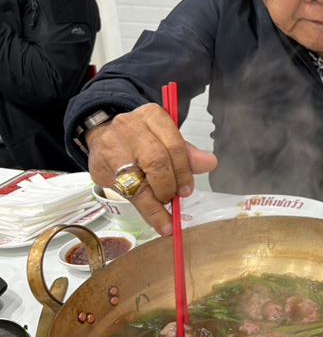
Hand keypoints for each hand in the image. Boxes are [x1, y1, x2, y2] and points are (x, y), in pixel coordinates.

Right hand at [86, 103, 217, 235]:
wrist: (103, 138)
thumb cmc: (140, 139)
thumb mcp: (166, 140)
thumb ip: (187, 153)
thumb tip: (209, 163)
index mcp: (152, 116)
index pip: (174, 145)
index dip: (184, 171)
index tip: (188, 189)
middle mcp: (130, 127)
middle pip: (157, 161)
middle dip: (170, 185)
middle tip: (176, 197)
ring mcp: (112, 145)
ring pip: (139, 180)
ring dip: (158, 200)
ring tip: (166, 208)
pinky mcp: (100, 165)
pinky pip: (126, 193)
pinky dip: (147, 210)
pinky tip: (158, 220)